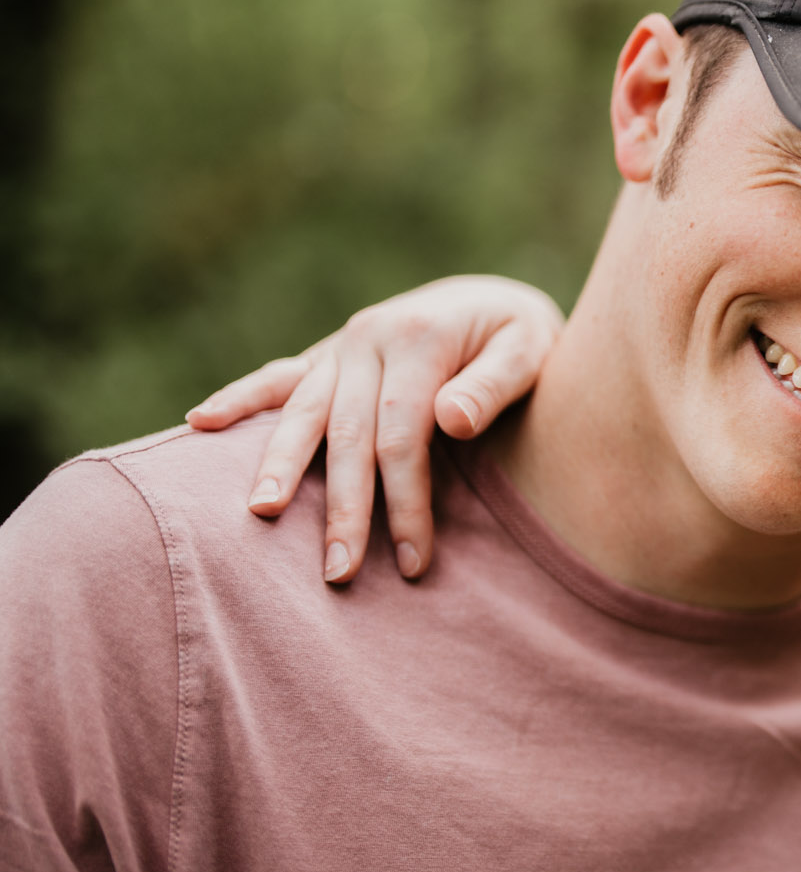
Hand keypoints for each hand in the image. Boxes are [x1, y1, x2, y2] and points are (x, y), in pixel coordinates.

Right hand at [186, 275, 563, 582]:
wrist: (492, 300)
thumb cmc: (518, 337)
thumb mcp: (530, 350)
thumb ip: (493, 385)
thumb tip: (454, 420)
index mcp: (418, 338)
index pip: (402, 434)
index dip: (405, 500)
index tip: (413, 560)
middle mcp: (369, 339)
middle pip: (347, 434)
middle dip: (343, 507)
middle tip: (337, 572)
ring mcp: (341, 346)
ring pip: (302, 413)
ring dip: (280, 466)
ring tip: (260, 514)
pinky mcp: (325, 357)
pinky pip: (277, 378)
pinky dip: (239, 399)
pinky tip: (199, 421)